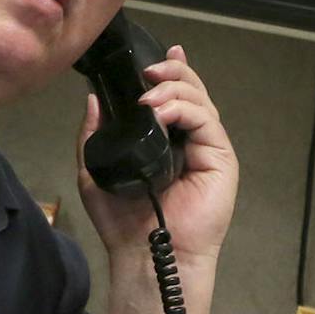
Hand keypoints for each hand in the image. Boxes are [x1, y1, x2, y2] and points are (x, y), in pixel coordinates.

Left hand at [76, 44, 238, 265]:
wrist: (143, 255)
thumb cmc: (122, 221)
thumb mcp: (96, 170)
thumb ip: (95, 135)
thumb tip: (93, 99)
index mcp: (165, 142)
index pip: (173, 100)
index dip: (169, 75)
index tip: (156, 58)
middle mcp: (189, 142)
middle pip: (191, 93)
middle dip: (172, 74)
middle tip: (150, 71)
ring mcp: (207, 149)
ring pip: (201, 102)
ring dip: (174, 90)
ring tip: (149, 95)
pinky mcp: (221, 159)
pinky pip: (207, 122)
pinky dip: (184, 110)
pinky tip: (161, 112)